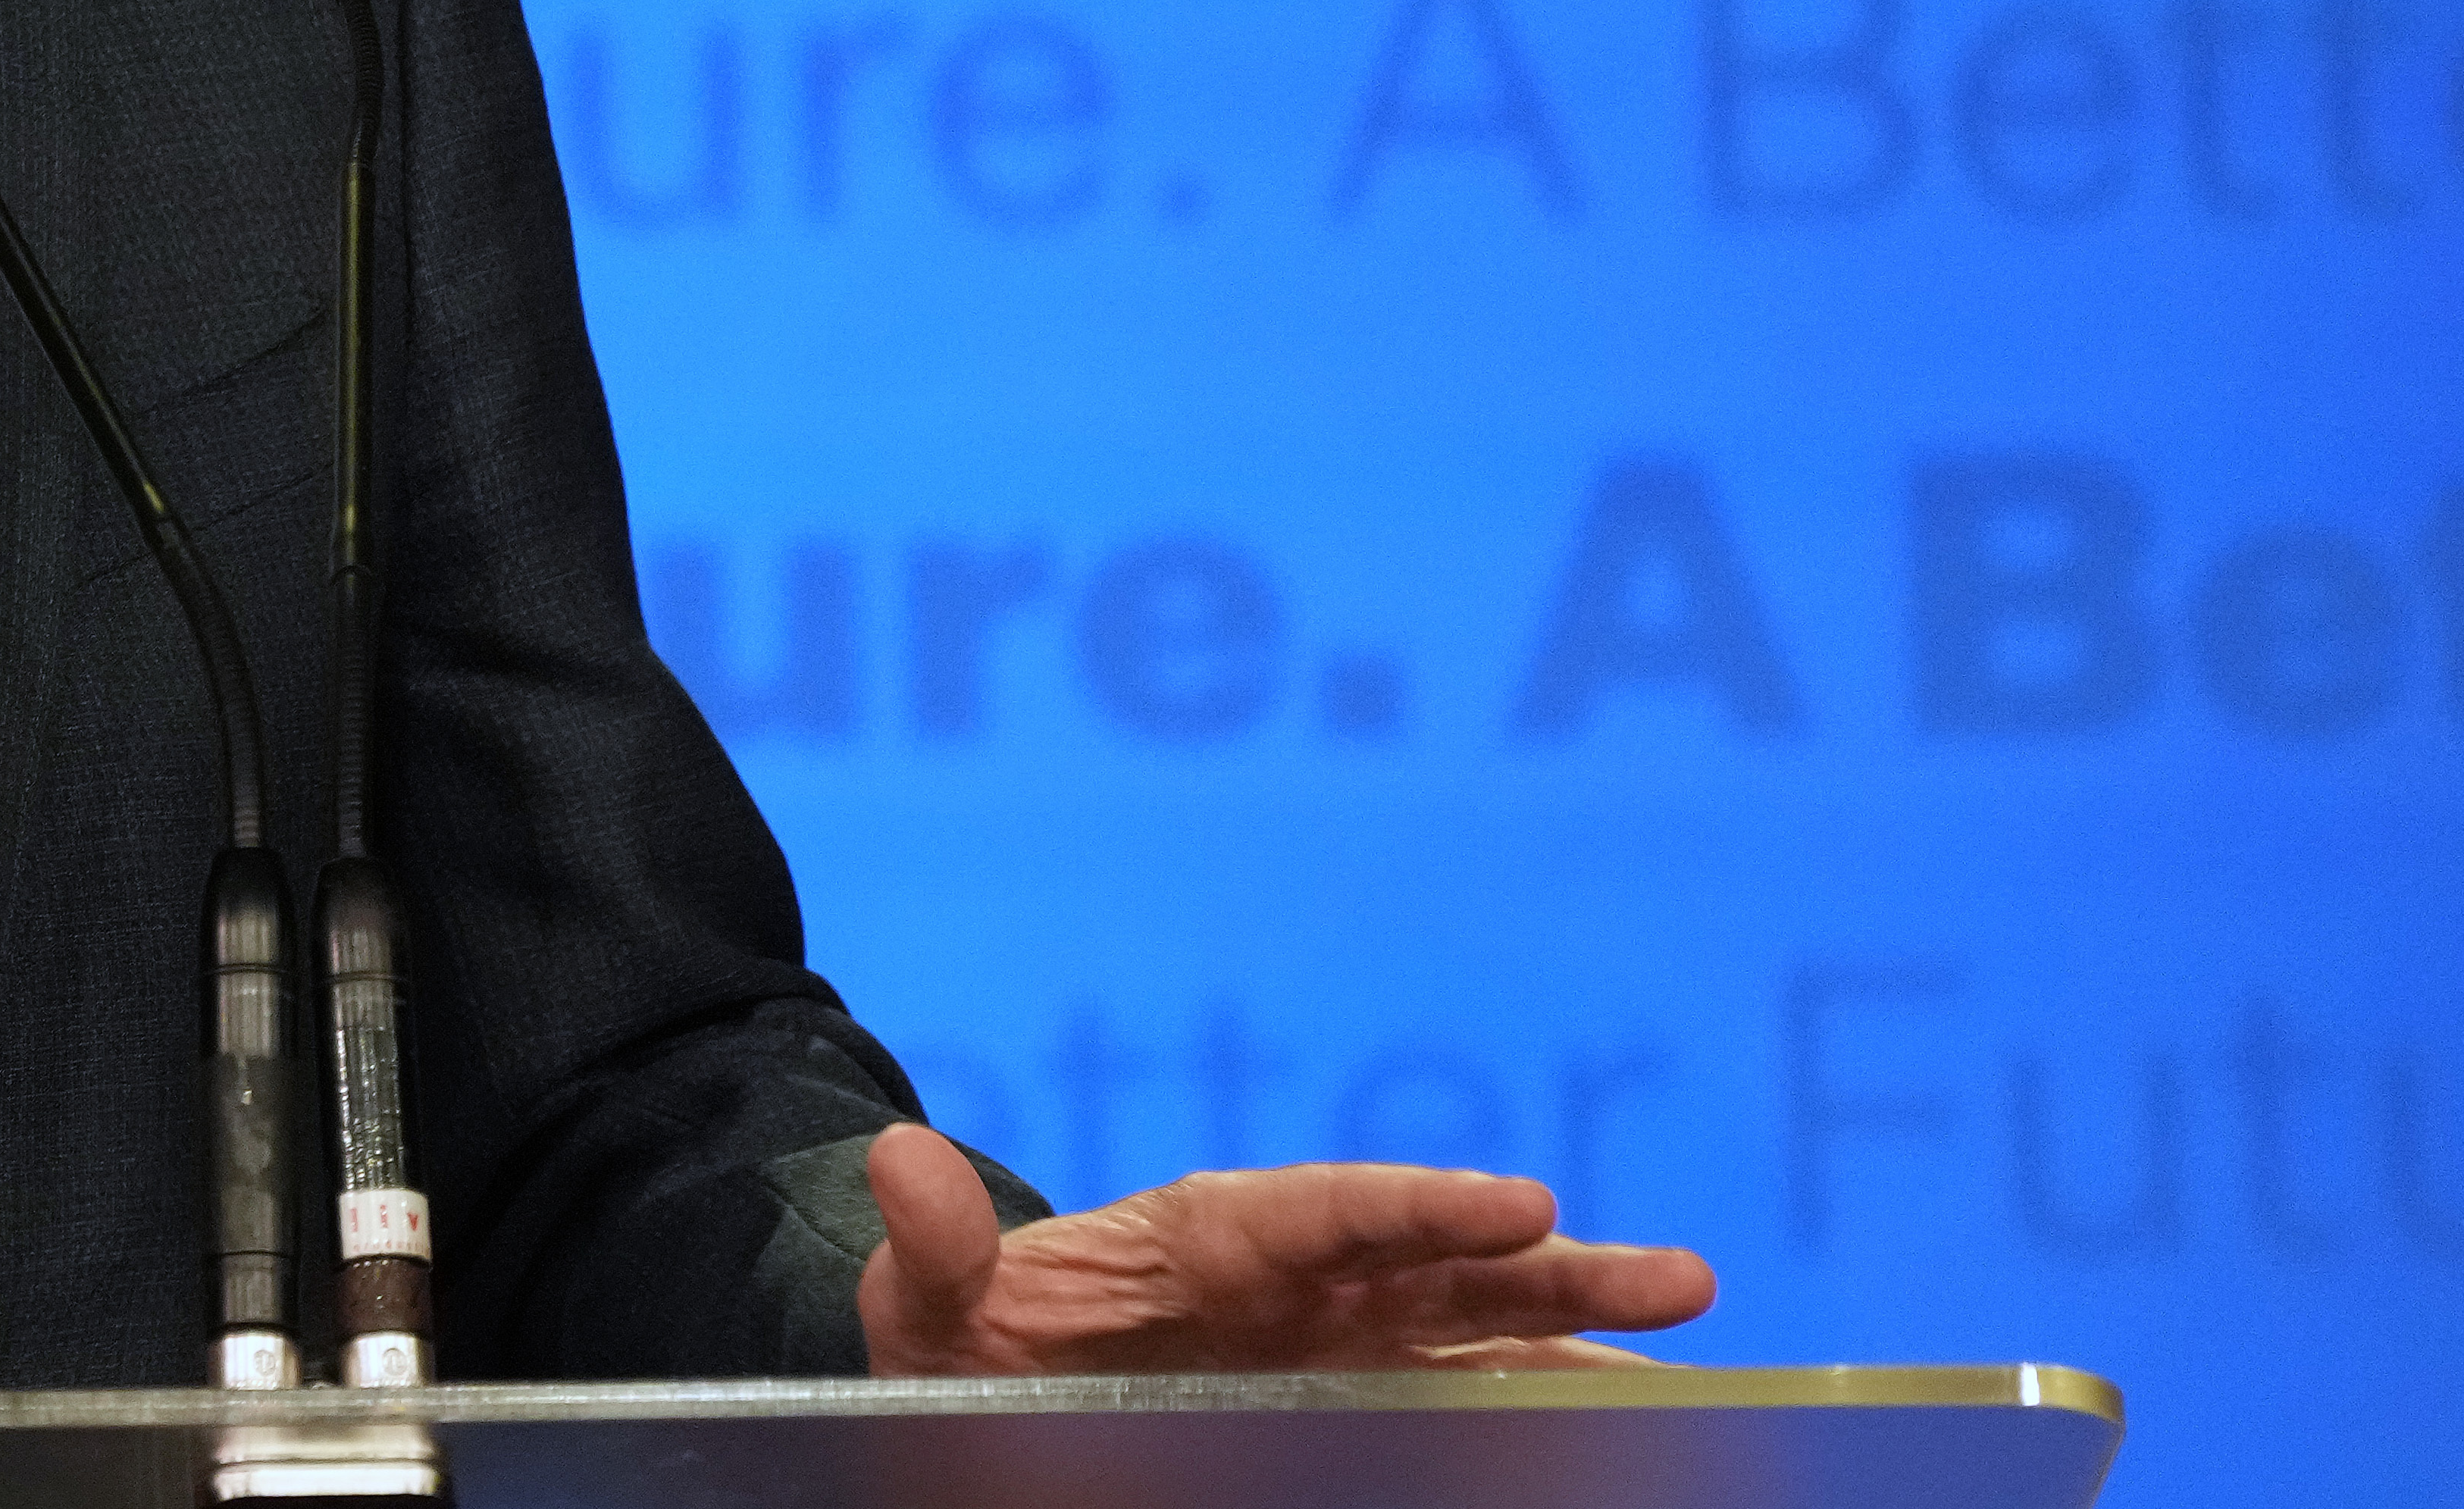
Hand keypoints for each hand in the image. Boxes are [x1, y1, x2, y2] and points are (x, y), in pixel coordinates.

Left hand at [855, 1125, 1713, 1374]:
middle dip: (1553, 1268)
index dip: (1424, 1205)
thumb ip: (936, 1250)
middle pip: (1439, 1261)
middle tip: (1677, 1276)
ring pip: (1479, 1327)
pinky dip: (1543, 1405)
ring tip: (1691, 1342)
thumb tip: (894, 1163)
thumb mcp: (935, 1309)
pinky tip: (1630, 1422)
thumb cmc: (967, 1347)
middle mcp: (1297, 1279)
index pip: (1329, 1211)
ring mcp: (1338, 1342)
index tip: (1523, 1204)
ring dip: (1579, 1332)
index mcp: (1207, 1236)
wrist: (992, 1387)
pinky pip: (1464, 1399)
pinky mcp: (1356, 1400)